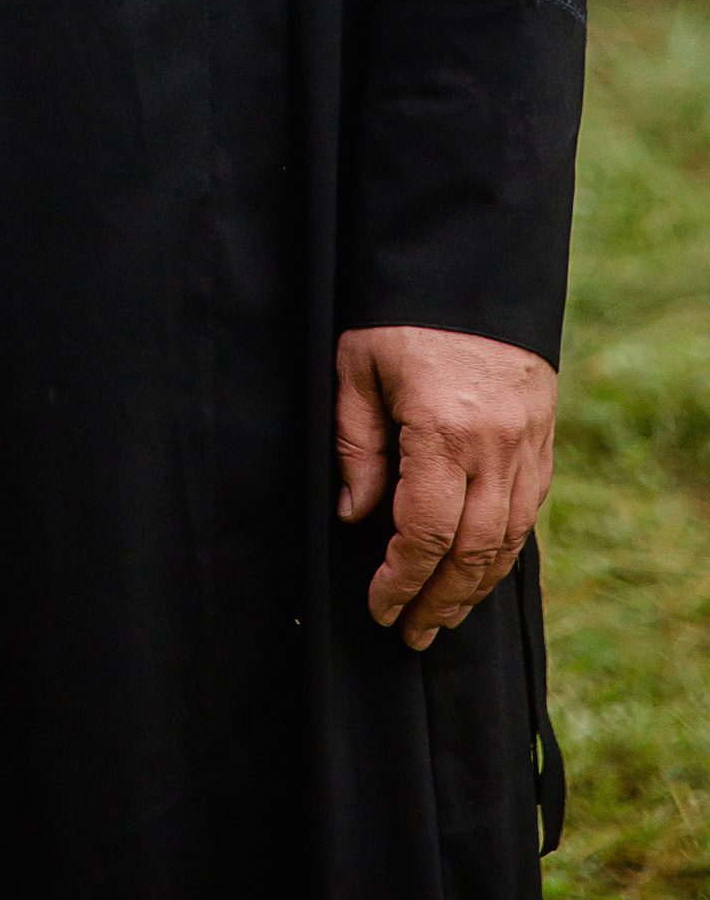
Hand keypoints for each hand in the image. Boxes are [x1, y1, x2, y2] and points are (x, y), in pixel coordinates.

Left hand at [335, 323, 556, 649]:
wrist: (472, 266)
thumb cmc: (401, 313)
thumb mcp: (357, 365)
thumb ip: (356, 444)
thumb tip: (356, 516)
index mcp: (444, 430)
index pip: (426, 532)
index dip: (402, 580)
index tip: (379, 608)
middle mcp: (496, 447)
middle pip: (472, 551)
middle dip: (438, 600)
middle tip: (409, 632)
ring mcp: (527, 446)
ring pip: (507, 540)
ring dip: (474, 587)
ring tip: (441, 616)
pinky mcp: (543, 440)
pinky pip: (528, 512)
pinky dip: (503, 550)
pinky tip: (479, 570)